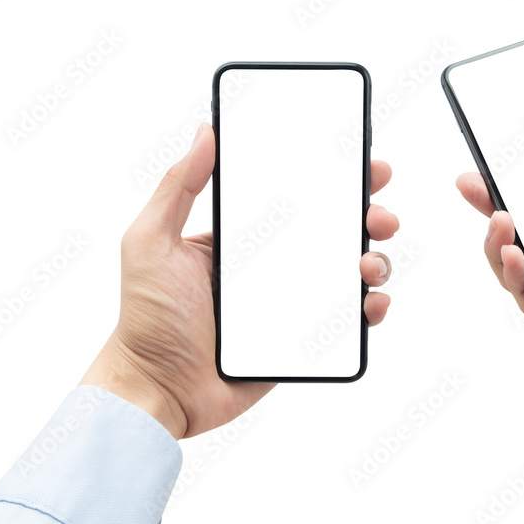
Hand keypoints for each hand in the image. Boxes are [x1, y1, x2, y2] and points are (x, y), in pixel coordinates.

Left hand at [81, 123, 399, 438]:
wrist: (157, 390)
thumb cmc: (145, 320)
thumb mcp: (151, 240)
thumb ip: (178, 186)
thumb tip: (206, 132)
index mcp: (243, 238)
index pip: (298, 198)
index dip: (336, 179)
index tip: (363, 166)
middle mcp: (274, 266)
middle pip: (337, 232)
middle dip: (369, 216)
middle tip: (377, 214)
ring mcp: (292, 303)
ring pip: (351, 273)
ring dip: (376, 260)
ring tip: (368, 263)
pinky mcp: (304, 341)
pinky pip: (349, 321)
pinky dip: (372, 308)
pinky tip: (371, 302)